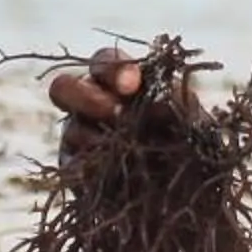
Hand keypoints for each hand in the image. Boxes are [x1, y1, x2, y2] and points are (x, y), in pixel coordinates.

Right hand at [44, 47, 192, 160]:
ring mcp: (79, 137)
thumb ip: (171, 99)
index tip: (132, 85)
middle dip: (87, 98)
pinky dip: (95, 166)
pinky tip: (118, 172)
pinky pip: (73, 165)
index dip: (113, 69)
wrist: (186, 189)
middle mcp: (91, 103)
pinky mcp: (77, 170)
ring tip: (127, 151)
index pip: (103, 61)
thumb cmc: (187, 140)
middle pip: (63, 87)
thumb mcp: (188, 115)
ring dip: (98, 138)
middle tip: (117, 115)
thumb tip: (153, 102)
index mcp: (118, 81)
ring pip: (70, 129)